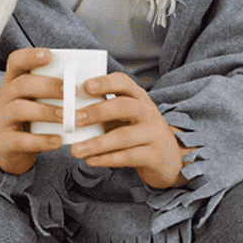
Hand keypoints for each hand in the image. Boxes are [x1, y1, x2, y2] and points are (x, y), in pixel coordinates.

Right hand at [0, 48, 64, 175]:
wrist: (9, 152)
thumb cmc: (29, 119)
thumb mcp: (33, 100)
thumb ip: (49, 90)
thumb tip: (84, 82)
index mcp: (12, 82)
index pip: (16, 61)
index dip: (30, 56)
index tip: (50, 55)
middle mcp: (4, 97)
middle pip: (22, 84)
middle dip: (49, 86)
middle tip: (74, 92)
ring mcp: (1, 119)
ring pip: (19, 109)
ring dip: (47, 112)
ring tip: (68, 118)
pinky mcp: (4, 141)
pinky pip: (21, 140)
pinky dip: (42, 140)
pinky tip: (59, 141)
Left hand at [69, 71, 193, 188]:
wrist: (172, 158)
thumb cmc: (138, 132)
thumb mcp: (126, 116)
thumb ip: (104, 110)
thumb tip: (70, 109)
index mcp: (138, 97)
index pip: (123, 82)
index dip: (104, 82)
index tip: (85, 86)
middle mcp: (148, 112)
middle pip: (123, 106)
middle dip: (96, 112)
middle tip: (73, 120)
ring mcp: (154, 134)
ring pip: (123, 136)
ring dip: (96, 143)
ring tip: (75, 150)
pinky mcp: (155, 156)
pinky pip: (128, 157)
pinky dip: (107, 159)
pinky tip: (90, 160)